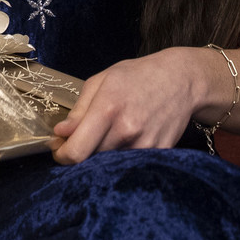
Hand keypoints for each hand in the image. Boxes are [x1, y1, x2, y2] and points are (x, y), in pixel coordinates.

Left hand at [50, 48, 203, 163]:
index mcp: (107, 108)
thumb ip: (79, 110)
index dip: (62, 156)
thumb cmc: (137, 76)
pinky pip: (130, 162)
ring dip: (104, 153)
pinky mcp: (158, 153)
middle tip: (84, 136)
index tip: (60, 150)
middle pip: (91, 159)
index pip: (77, 152)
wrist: (180, 80)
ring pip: (110, 162)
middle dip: (83, 151)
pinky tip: (129, 134)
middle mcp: (126, 130)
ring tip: (111, 129)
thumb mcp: (101, 81)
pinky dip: (123, 153)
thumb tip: (60, 133)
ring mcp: (144, 144)